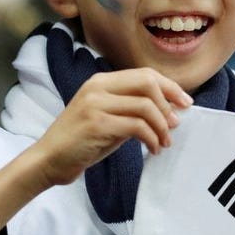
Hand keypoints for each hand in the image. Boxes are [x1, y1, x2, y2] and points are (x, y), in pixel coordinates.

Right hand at [29, 68, 193, 186]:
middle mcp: (97, 87)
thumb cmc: (81, 142)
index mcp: (101, 81)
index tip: (186, 102)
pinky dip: (152, 138)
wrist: (49, 160)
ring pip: (146, 106)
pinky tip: (153, 148)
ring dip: (162, 127)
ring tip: (164, 142)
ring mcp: (96, 104)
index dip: (169, 87)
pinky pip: (137, 126)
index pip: (144, 74)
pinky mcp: (97, 123)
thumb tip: (170, 111)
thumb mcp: (108, 119)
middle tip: (176, 124)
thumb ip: (133, 110)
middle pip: (148, 83)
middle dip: (169, 102)